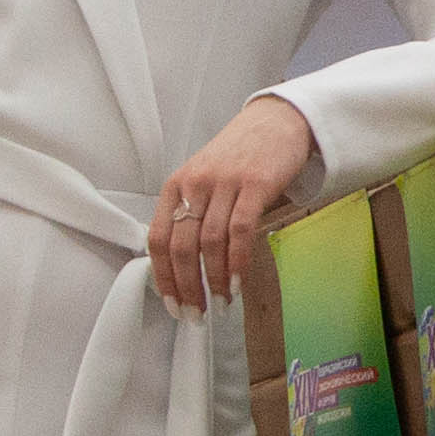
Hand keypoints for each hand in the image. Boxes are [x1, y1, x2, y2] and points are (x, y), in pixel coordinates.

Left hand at [152, 94, 320, 313]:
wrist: (277, 121)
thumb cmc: (240, 155)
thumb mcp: (204, 179)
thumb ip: (191, 213)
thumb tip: (181, 266)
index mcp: (176, 185)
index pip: (157, 239)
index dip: (163, 277)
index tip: (172, 304)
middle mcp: (194, 183)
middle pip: (181, 246)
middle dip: (186, 288)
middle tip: (195, 314)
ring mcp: (224, 183)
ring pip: (209, 242)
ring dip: (213, 281)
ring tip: (220, 304)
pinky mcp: (254, 184)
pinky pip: (239, 231)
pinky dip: (237, 262)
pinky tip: (238, 282)